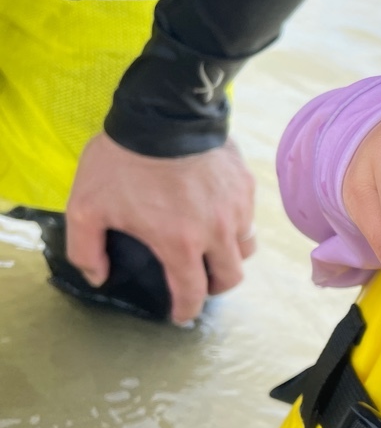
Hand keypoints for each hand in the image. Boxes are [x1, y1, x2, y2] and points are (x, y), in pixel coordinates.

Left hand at [65, 134, 255, 323]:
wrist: (163, 113)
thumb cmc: (123, 161)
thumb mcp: (85, 207)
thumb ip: (86, 249)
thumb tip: (98, 276)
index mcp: (180, 244)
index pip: (193, 293)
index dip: (187, 310)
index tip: (181, 315)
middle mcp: (217, 232)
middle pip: (232, 276)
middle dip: (216, 285)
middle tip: (200, 280)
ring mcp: (236, 207)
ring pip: (246, 245)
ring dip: (231, 253)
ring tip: (213, 243)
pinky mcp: (246, 184)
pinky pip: (247, 213)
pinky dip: (235, 220)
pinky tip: (216, 208)